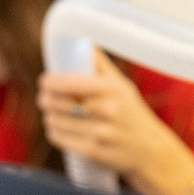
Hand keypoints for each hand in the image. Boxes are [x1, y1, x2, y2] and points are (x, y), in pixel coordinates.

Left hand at [37, 48, 193, 194]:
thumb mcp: (122, 86)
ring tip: (51, 112)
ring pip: (56, 121)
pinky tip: (57, 127)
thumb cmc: (132, 113)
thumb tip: (82, 42)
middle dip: (45, 98)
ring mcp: (99, 133)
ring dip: (48, 115)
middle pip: (59, 102)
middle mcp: (106, 110)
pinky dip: (53, 131)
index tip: (44, 81)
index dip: (51, 82)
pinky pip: (60, 139)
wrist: (149, 149)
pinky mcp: (92, 152)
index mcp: (112, 89)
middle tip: (44, 96)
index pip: (71, 82)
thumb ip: (100, 65)